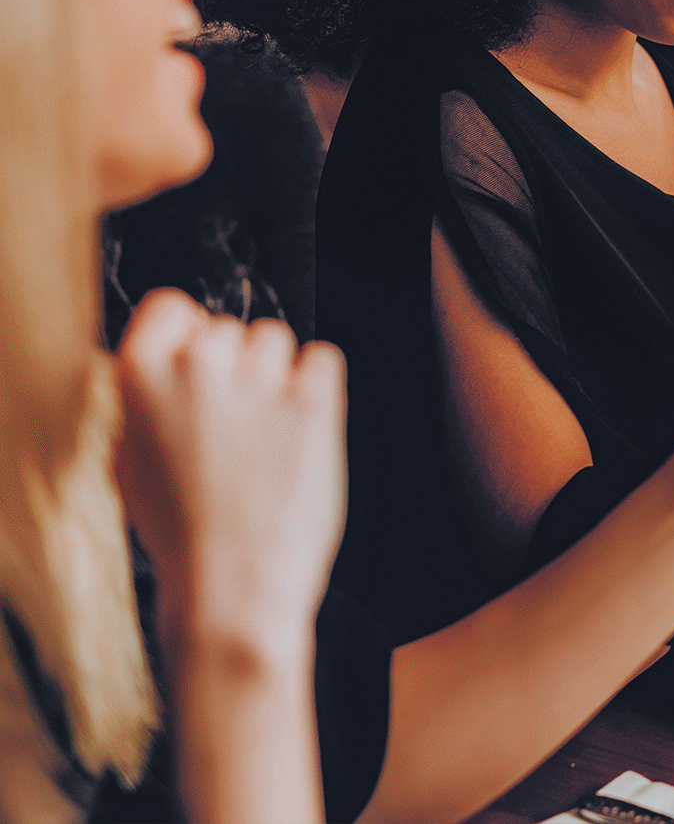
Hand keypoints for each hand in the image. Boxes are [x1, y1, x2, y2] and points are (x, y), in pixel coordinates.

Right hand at [115, 289, 344, 653]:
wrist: (231, 587)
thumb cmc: (183, 536)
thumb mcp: (131, 462)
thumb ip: (149, 403)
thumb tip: (171, 365)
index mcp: (140, 376)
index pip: (171, 306)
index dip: (190, 331)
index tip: (200, 357)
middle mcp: (198, 366)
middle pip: (229, 328)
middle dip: (236, 367)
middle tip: (236, 428)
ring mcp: (257, 380)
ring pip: (277, 340)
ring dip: (278, 376)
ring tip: (267, 438)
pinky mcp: (312, 400)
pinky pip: (323, 360)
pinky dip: (319, 388)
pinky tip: (302, 432)